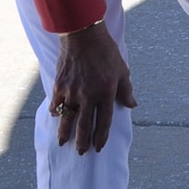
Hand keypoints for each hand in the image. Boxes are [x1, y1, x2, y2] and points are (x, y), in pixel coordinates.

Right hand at [51, 21, 135, 154]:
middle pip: (84, 125)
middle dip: (82, 141)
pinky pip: (56, 104)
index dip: (101, 136)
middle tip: (80, 152)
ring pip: (68, 119)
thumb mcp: (122, 70)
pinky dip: (56, 112)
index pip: (105, 121)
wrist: (83, 35)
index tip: (98, 147)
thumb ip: (126, 89)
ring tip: (63, 142)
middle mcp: (89, 95)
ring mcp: (73, 92)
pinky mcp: (60, 86)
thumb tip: (132, 105)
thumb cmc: (106, 52)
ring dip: (65, 133)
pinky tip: (56, 116)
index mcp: (107, 92)